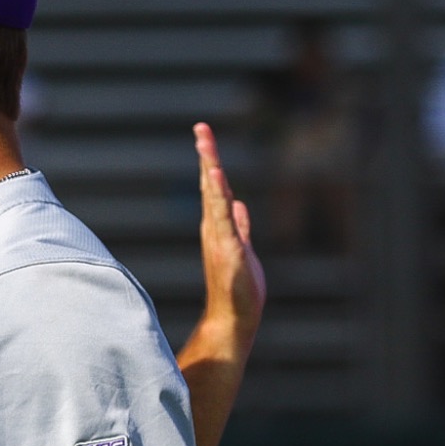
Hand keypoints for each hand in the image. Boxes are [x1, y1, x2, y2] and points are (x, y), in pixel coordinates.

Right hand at [193, 122, 264, 354]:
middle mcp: (214, 228)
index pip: (215, 187)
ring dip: (210, 168)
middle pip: (210, 184)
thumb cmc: (238, 289)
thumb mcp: (243, 250)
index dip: (210, 161)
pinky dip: (217, 196)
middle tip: (201, 127)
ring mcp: (219, 238)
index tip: (205, 136)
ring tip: (205, 142)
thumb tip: (240, 205)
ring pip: (214, 196)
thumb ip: (241, 226)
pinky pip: (223, 217)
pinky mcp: (228, 249)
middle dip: (206, 155)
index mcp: (219, 227)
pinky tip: (214, 177)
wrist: (234, 318)